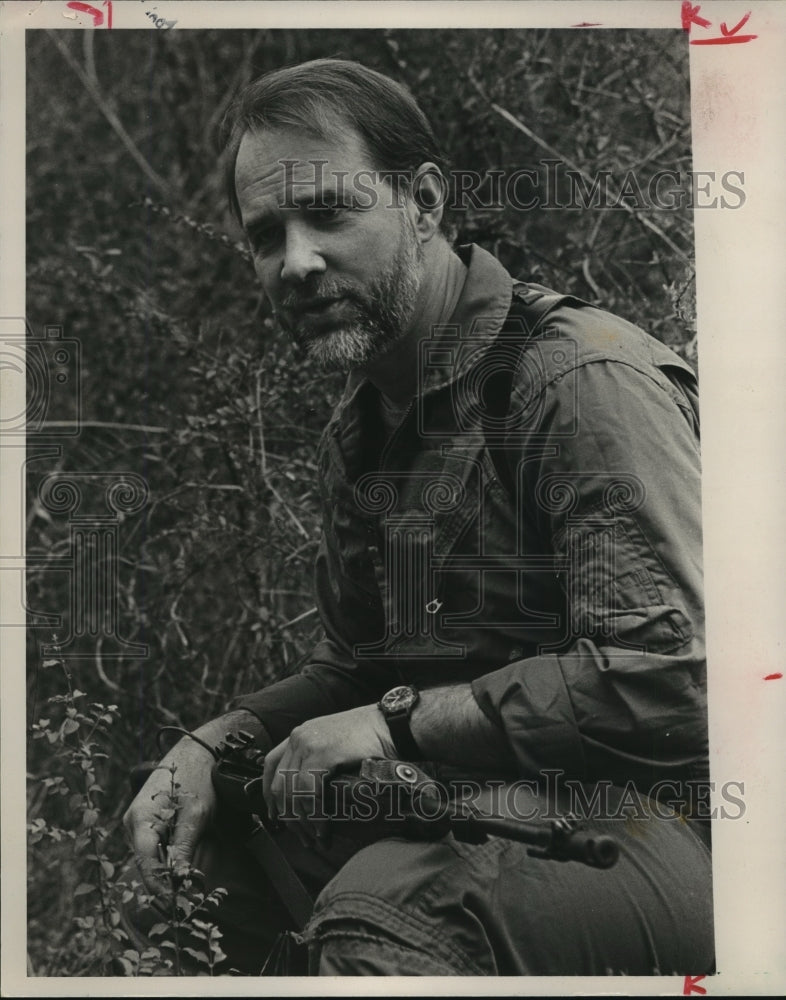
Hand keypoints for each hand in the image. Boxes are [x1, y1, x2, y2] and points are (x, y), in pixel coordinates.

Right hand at [122, 710, 259, 896]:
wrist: (195, 752)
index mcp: (140, 819)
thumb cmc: (197, 780)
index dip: (158, 886)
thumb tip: (178, 879)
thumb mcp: (195, 815)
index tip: (173, 903)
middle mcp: (132, 822)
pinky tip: (180, 864)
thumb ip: (184, 847)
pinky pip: (153, 845)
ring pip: (149, 856)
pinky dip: (165, 856)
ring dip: (166, 869)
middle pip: (145, 862)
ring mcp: (137, 821)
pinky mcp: (145, 820)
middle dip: (163, 881)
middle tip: (185, 899)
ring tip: (187, 885)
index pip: (145, 863)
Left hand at [262, 704, 394, 841]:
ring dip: (302, 820)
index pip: (270, 766)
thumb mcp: (336, 744)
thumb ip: (318, 760)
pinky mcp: (323, 753)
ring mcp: (309, 744)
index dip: (269, 794)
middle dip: (288, 816)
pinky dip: (314, 814)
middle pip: (278, 784)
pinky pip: (309, 791)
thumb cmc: (371, 737)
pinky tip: (324, 827)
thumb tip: (310, 794)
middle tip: (303, 836)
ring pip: (291, 792)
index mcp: (300, 735)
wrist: (392, 724)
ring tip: (316, 837)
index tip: (276, 816)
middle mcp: (299, 737)